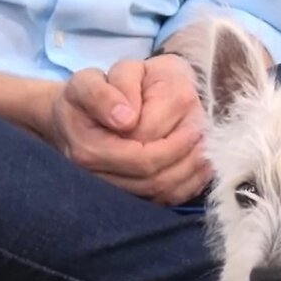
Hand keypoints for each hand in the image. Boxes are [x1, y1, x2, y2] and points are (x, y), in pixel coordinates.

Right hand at [47, 57, 208, 205]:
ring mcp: (113, 190)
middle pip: (155, 179)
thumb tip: (125, 119)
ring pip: (162, 193)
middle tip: (204, 135)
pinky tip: (201, 164)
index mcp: (89, 149)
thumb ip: (101, 94)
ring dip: (191, 172)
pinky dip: (188, 184)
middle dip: (186, 158)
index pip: (142, 158)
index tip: (195, 123)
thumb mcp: (87, 80)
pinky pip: (165, 200)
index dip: (174, 143)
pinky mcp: (130, 196)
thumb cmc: (88, 95)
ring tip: (204, 147)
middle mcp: (100, 176)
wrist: (76, 115)